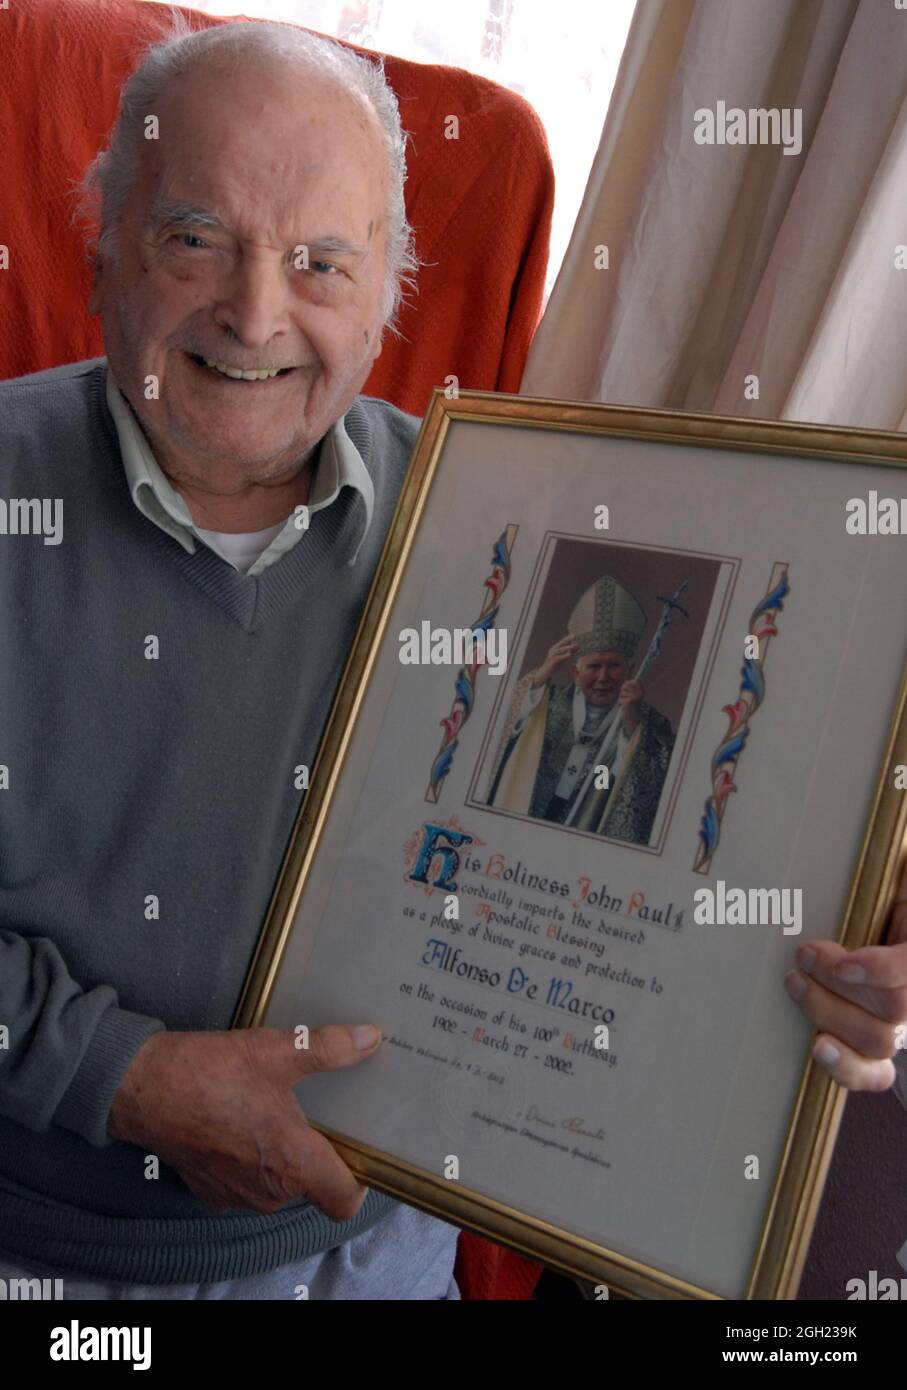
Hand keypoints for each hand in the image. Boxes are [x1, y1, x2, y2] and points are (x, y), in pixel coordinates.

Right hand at [108, 1024, 381, 1217]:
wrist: (141, 1088)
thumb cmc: (211, 1072)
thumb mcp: (277, 1051)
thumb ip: (329, 1048)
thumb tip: (369, 1038)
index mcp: (293, 1164)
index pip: (345, 1200)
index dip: (359, 1181)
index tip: (360, 1150)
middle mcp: (268, 1192)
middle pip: (313, 1186)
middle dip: (318, 1153)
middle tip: (319, 1112)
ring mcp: (236, 1196)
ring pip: (278, 1185)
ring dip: (281, 1156)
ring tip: (277, 1111)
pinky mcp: (209, 1191)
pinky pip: (246, 1183)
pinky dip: (250, 1160)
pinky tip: (242, 1122)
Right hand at [531, 634, 579, 687]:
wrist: (545, 673)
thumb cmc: (555, 665)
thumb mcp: (564, 657)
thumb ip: (571, 652)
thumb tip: (578, 645)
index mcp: (556, 648)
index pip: (563, 641)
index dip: (569, 638)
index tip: (575, 634)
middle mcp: (553, 650)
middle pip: (561, 643)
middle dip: (567, 639)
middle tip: (574, 636)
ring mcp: (551, 655)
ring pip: (560, 650)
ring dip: (567, 647)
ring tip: (574, 646)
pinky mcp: (551, 661)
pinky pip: (558, 658)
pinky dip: (564, 656)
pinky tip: (570, 655)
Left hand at [617, 679, 643, 731]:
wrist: (635, 719)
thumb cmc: (632, 706)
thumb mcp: (633, 695)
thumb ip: (630, 687)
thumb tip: (626, 681)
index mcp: (642, 690)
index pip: (634, 680)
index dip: (628, 684)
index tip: (628, 691)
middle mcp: (640, 693)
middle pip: (626, 685)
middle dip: (623, 691)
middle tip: (627, 698)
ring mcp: (635, 697)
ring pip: (622, 692)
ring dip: (622, 698)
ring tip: (627, 703)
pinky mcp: (630, 701)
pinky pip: (620, 699)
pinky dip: (621, 703)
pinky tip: (626, 707)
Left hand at [785, 858, 906, 1090]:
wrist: (881, 914)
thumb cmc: (886, 889)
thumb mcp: (894, 878)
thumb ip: (895, 875)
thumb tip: (892, 844)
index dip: (881, 971)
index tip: (843, 961)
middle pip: (895, 1010)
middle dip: (841, 984)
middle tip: (803, 955)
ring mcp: (901, 1023)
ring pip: (877, 1040)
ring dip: (828, 1011)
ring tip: (794, 982)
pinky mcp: (877, 1046)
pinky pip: (874, 1072)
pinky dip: (848, 1068)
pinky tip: (819, 1047)